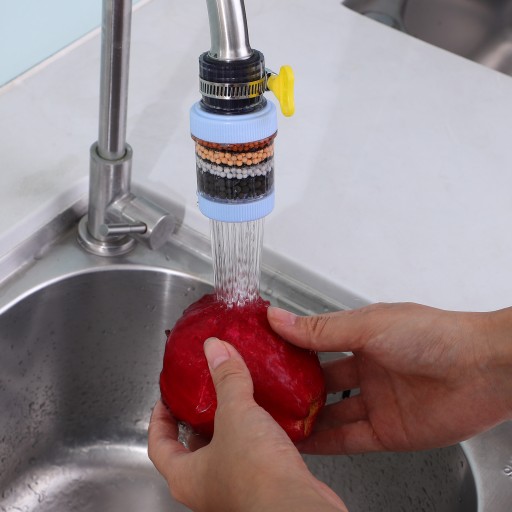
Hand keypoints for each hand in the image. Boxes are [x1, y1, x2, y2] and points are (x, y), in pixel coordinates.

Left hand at [148, 337, 346, 511]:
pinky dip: (256, 436)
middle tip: (203, 395)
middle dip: (197, 421)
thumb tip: (214, 348)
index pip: (158, 446)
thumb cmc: (256, 473)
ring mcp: (234, 489)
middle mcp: (206, 488)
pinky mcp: (261, 486)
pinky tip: (268, 418)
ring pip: (224, 452)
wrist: (298, 507)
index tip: (165, 400)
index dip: (158, 420)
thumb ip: (226, 379)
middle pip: (190, 450)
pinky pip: (252, 456)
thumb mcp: (236, 414)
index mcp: (186, 476)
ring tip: (237, 399)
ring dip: (229, 427)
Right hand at [268, 303, 511, 454]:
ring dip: (307, 418)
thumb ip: (321, 329)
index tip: (262, 352)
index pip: (317, 343)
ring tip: (274, 420)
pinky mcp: (388, 431)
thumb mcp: (368, 325)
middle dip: (294, 387)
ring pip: (332, 413)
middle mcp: (369, 369)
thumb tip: (279, 318)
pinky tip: (305, 443)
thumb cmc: (434, 336)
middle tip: (263, 392)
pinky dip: (326, 443)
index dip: (290, 348)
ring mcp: (378, 401)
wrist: (483, 370)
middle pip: (322, 381)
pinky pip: (350, 439)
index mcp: (363, 337)